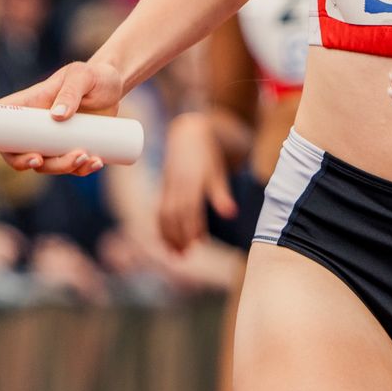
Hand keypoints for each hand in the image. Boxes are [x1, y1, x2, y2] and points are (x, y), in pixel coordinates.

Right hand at [0, 59, 125, 174]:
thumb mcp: (82, 75)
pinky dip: (82, 169)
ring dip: (62, 167)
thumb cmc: (92, 76)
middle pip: (18, 153)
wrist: (115, 86)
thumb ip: (70, 91)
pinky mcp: (73, 149)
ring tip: (85, 156)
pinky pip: (72, 168)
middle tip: (40, 160)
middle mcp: (36, 127)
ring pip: (47, 165)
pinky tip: (96, 162)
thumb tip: (57, 116)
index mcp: (29, 106)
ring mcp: (53, 142)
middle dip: (25, 163)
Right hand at [158, 111, 237, 251]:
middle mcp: (177, 186)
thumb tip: (232, 215)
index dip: (192, 228)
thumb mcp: (217, 174)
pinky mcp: (164, 188)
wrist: (188, 134)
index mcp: (192, 183)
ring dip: (168, 235)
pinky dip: (161, 226)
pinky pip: (159, 210)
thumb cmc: (207, 156)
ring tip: (175, 253)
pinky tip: (166, 240)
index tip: (196, 244)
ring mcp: (168, 187)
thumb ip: (222, 196)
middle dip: (178, 237)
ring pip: (165, 215)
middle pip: (175, 216)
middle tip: (184, 256)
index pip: (190, 210)